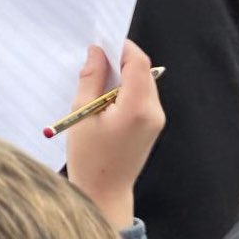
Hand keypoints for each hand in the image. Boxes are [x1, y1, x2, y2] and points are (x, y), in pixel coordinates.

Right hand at [67, 40, 164, 229]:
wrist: (104, 194)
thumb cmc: (89, 159)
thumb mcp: (82, 114)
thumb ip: (91, 79)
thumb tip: (96, 53)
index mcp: (137, 108)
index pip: (138, 63)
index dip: (122, 48)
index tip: (102, 43)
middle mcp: (153, 111)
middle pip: (143, 70)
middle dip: (120, 61)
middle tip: (94, 60)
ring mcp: (156, 119)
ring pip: (143, 81)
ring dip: (123, 75)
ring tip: (96, 82)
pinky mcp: (153, 125)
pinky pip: (143, 95)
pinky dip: (126, 89)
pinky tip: (105, 98)